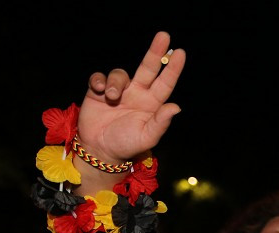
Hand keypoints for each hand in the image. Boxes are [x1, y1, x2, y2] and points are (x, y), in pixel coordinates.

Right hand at [77, 31, 184, 167]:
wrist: (100, 150)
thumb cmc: (126, 144)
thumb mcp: (147, 136)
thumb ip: (161, 122)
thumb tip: (176, 107)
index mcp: (152, 104)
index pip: (165, 83)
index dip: (172, 69)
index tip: (180, 52)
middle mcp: (137, 94)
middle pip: (148, 68)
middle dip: (156, 52)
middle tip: (164, 35)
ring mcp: (118, 91)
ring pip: (121, 74)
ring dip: (116, 81)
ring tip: (111, 95)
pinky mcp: (98, 91)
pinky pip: (99, 77)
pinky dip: (99, 80)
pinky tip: (99, 90)